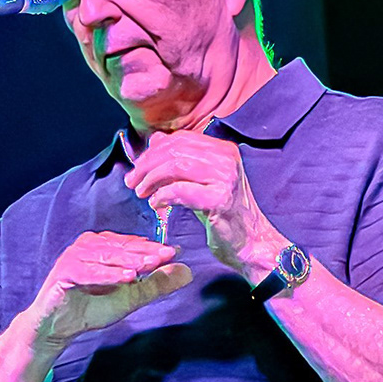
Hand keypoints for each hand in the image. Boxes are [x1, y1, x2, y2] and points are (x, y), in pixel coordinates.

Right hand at [24, 229, 191, 354]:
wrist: (59, 326)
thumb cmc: (92, 308)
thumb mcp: (131, 297)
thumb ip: (156, 284)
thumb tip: (187, 271)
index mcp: (105, 246)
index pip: (134, 245)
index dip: (155, 249)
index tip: (177, 252)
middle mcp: (90, 245)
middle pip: (123, 248)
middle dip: (147, 252)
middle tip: (169, 254)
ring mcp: (76, 256)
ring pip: (107, 256)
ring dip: (130, 260)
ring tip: (151, 264)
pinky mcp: (65, 271)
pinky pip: (89, 272)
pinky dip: (108, 275)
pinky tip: (127, 278)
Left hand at [125, 131, 282, 284]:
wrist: (250, 242)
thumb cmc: (223, 215)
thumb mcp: (200, 183)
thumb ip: (180, 161)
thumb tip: (154, 140)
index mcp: (223, 150)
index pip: (181, 139)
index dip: (153, 151)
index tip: (137, 168)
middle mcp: (227, 159)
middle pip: (176, 150)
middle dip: (147, 165)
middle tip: (132, 181)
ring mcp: (226, 178)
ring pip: (177, 166)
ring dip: (152, 179)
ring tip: (140, 193)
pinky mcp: (221, 199)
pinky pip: (182, 190)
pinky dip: (163, 195)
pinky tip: (156, 204)